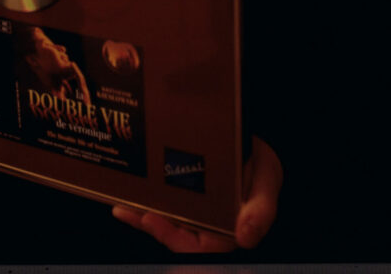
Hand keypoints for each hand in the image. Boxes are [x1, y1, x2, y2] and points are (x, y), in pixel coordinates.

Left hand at [112, 135, 281, 252]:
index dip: (173, 238)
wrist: (253, 143)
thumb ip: (261, 210)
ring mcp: (197, 215)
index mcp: (228, 232)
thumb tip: (246, 236)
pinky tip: (125, 202)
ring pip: (168, 224)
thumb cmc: (262, 166)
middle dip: (153, 228)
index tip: (152, 219)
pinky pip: (165, 209)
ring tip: (123, 209)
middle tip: (133, 212)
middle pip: (177, 237)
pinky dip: (145, 207)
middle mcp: (210, 228)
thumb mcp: (267, 182)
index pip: (199, 246)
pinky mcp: (187, 201)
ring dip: (143, 219)